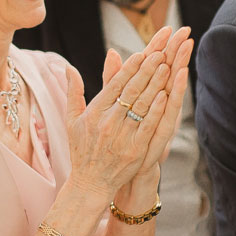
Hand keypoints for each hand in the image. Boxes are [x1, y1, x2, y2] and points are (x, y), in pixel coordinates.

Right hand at [64, 27, 182, 197]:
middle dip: (146, 69)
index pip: (114, 85)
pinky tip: (166, 94)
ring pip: (142, 105)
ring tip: (167, 66)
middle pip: (131, 90)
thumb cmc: (81, 150)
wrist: (90, 183)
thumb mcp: (72, 120)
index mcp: (94, 113)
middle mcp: (108, 122)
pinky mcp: (136, 149)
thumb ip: (73, 92)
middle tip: (161, 52)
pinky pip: (148, 125)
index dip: (129, 68)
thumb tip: (68, 68)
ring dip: (155, 84)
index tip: (141, 53)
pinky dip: (157, 109)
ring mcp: (122, 136)